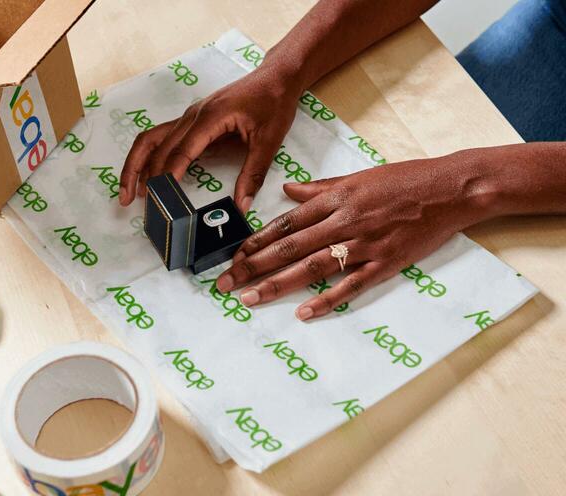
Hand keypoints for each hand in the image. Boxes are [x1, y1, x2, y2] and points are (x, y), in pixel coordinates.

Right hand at [118, 66, 302, 211]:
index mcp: (210, 117)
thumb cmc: (273, 103)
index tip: (158, 198)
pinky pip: (161, 138)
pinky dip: (148, 157)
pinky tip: (145, 176)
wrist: (276, 78)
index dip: (167, 176)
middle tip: (134, 203)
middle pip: (157, 147)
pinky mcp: (191, 120)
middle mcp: (193, 115)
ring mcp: (189, 116)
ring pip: (151, 140)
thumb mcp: (269, 141)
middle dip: (142, 176)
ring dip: (136, 165)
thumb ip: (252, 174)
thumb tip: (241, 206)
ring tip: (128, 192)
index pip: (180, 151)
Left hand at [215, 152, 494, 319]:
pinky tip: (303, 312)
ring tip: (251, 298)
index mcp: (336, 198)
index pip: (287, 222)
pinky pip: (350, 285)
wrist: (450, 189)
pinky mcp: (385, 263)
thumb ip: (321, 187)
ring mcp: (364, 244)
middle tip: (227, 283)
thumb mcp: (359, 176)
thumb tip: (288, 190)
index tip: (234, 255)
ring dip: (278, 284)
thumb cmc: (405, 179)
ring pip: (312, 267)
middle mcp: (344, 221)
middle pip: (290, 247)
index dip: (257, 240)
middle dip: (254, 266)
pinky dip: (326, 300)